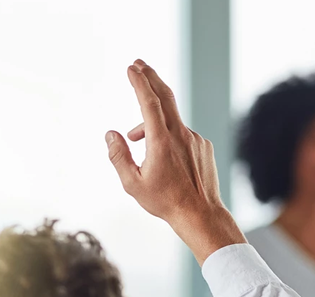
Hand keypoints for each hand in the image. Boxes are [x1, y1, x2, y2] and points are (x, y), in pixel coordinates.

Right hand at [106, 60, 244, 262]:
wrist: (200, 214)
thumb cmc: (164, 201)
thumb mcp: (132, 183)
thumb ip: (118, 156)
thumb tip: (111, 134)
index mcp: (161, 142)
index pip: (149, 102)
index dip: (139, 82)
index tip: (131, 68)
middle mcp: (180, 135)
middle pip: (165, 96)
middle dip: (150, 77)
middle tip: (138, 64)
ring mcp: (195, 139)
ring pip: (170, 122)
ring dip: (152, 123)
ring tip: (136, 137)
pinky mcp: (203, 146)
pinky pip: (182, 134)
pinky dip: (168, 137)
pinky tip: (165, 158)